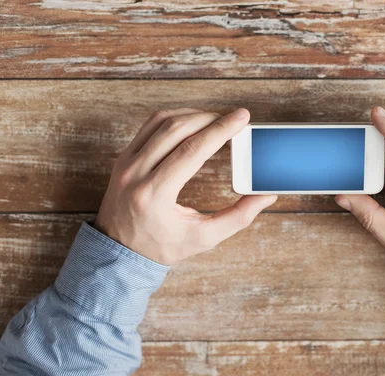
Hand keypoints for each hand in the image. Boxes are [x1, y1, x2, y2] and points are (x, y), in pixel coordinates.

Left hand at [95, 108, 276, 264]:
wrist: (119, 251)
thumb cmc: (161, 246)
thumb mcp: (203, 238)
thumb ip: (238, 217)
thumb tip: (266, 196)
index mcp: (154, 195)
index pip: (192, 150)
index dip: (220, 130)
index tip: (241, 117)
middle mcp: (136, 174)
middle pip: (177, 129)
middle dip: (210, 118)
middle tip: (234, 120)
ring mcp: (126, 163)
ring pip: (162, 121)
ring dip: (193, 115)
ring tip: (216, 120)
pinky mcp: (124, 157)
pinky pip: (150, 126)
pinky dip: (175, 118)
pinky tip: (193, 123)